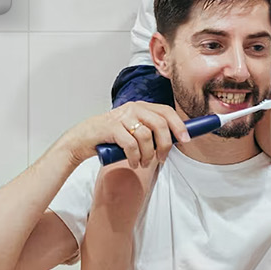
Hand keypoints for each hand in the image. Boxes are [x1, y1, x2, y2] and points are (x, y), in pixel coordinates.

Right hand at [61, 102, 189, 167]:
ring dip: (148, 155)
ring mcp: (122, 117)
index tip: (186, 139)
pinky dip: (135, 157)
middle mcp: (133, 108)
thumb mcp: (134, 130)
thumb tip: (175, 139)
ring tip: (142, 162)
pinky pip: (131, 145)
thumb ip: (151, 131)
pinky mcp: (111, 128)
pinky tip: (133, 162)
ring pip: (146, 136)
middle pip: (160, 124)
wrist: (84, 138)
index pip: (166, 111)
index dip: (178, 125)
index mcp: (141, 107)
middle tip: (162, 158)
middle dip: (165, 144)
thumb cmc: (112, 136)